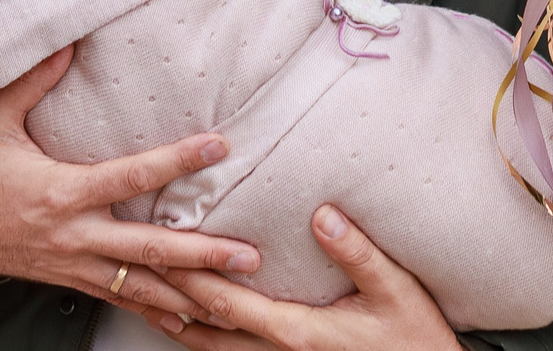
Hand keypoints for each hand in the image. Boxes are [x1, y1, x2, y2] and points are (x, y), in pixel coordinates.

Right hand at [0, 45, 259, 319]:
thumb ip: (32, 80)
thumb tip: (68, 40)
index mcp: (60, 193)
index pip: (130, 176)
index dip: (177, 161)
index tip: (217, 147)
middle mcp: (72, 236)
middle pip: (149, 250)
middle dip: (202, 255)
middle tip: (249, 255)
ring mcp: (72, 265)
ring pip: (140, 286)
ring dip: (190, 295)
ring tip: (236, 303)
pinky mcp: (69, 281)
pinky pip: (119, 301)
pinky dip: (156, 313)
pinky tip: (188, 322)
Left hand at [138, 205, 459, 349]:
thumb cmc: (414, 335)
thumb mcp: (394, 289)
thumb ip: (357, 253)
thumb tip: (323, 216)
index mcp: (298, 331)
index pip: (230, 303)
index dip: (192, 279)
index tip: (163, 250)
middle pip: (209, 327)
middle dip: (172, 297)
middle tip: (138, 266)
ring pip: (215, 346)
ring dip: (179, 321)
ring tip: (147, 298)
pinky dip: (204, 337)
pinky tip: (191, 324)